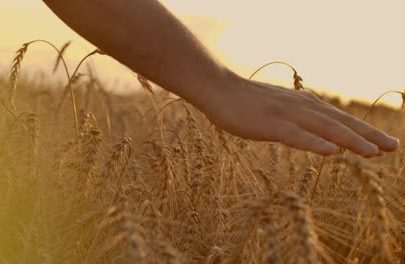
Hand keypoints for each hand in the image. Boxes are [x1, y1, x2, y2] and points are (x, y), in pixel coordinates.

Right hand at [199, 75, 398, 157]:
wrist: (219, 88)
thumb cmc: (244, 101)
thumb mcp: (276, 108)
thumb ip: (295, 116)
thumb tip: (307, 128)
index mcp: (302, 105)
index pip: (338, 119)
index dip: (362, 131)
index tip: (383, 143)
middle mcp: (300, 107)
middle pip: (339, 123)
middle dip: (367, 136)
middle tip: (393, 147)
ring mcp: (286, 115)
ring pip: (324, 129)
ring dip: (350, 140)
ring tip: (374, 152)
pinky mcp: (270, 124)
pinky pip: (296, 136)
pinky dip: (315, 143)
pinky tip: (332, 152)